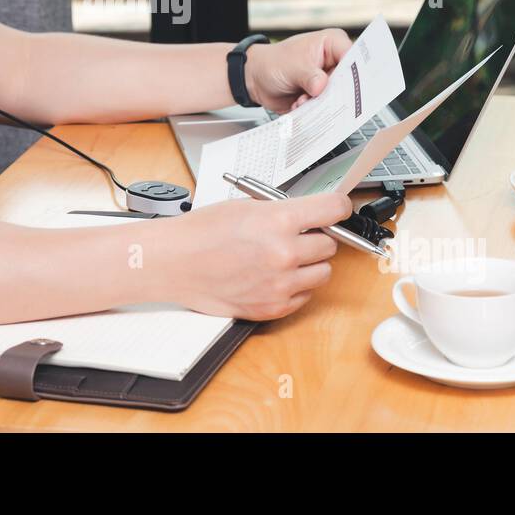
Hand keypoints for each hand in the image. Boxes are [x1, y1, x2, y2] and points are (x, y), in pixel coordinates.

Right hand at [164, 192, 352, 319]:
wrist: (175, 263)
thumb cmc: (202, 232)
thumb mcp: (246, 206)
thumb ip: (283, 211)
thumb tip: (312, 214)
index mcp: (278, 221)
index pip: (334, 209)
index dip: (338, 207)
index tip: (337, 209)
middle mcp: (285, 254)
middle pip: (330, 245)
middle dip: (316, 238)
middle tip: (296, 235)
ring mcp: (281, 284)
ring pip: (323, 273)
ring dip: (309, 264)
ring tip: (283, 258)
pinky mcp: (274, 307)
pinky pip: (305, 295)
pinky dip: (295, 286)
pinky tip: (273, 275)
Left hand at [244, 28, 352, 112]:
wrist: (257, 79)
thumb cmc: (273, 63)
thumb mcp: (292, 66)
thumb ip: (309, 76)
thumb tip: (322, 86)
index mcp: (332, 44)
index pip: (353, 57)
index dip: (355, 73)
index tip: (349, 86)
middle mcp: (334, 62)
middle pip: (349, 81)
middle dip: (334, 93)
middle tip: (320, 97)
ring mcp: (328, 81)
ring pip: (337, 97)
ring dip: (320, 104)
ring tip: (302, 100)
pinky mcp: (321, 96)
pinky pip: (326, 108)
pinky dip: (313, 110)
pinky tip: (299, 104)